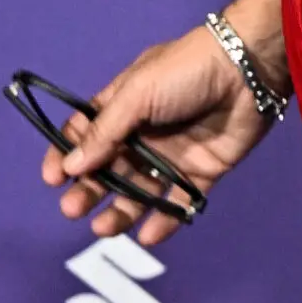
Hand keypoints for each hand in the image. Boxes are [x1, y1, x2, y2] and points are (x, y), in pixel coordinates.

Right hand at [38, 23, 276, 245]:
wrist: (248, 68)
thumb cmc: (187, 70)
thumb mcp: (138, 92)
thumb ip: (105, 131)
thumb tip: (70, 166)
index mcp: (124, 106)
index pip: (85, 134)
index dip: (65, 155)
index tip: (52, 179)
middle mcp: (145, 133)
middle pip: (108, 169)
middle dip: (88, 190)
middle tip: (73, 209)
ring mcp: (173, 154)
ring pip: (139, 191)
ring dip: (120, 211)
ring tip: (103, 227)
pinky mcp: (203, 171)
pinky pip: (179, 201)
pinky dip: (164, 221)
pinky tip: (148, 234)